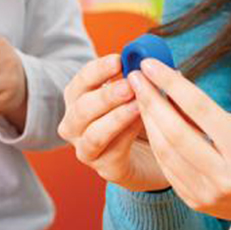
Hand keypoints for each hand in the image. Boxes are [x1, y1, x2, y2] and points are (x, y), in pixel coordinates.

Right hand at [58, 55, 168, 192]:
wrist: (155, 156)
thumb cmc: (142, 118)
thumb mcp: (140, 94)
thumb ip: (142, 78)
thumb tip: (154, 60)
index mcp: (78, 100)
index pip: (80, 82)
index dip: (97, 70)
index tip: (118, 60)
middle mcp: (75, 126)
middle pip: (81, 109)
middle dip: (106, 95)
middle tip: (130, 85)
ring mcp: (87, 150)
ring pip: (92, 135)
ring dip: (115, 117)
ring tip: (137, 104)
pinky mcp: (106, 169)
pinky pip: (112, 153)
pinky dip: (127, 136)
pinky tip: (143, 124)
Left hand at [129, 58, 230, 228]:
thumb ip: (206, 115)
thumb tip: (167, 90)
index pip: (198, 108)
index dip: (170, 83)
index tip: (149, 64)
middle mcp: (224, 174)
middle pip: (175, 132)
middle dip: (150, 101)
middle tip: (135, 78)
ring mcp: (207, 192)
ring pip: (165, 151)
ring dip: (148, 122)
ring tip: (139, 98)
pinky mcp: (195, 202)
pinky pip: (168, 168)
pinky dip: (157, 144)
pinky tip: (150, 124)